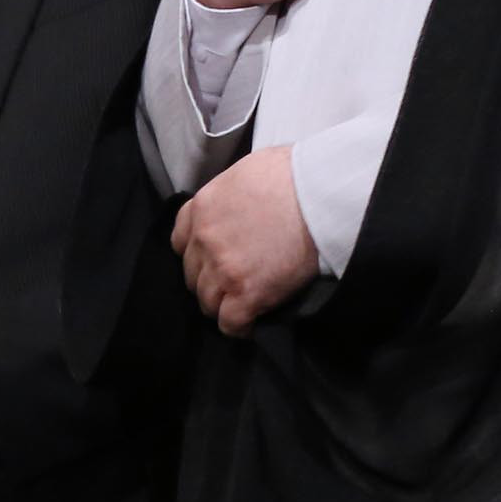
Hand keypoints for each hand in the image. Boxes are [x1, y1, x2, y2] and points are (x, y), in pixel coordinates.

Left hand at [171, 147, 317, 334]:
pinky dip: (238, 328)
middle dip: (209, 281)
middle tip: (231, 284)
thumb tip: (236, 204)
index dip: (197, 255)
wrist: (319, 193)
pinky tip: (249, 326)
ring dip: (221, 306)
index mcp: (200, 209)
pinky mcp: (247, 293)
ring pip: (207, 302)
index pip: (181, 243)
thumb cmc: (292, 174)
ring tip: (240, 306)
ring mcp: (222, 269)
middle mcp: (203, 240)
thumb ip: (228, 196)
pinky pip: (231, 323)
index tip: (212, 261)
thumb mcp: (243, 173)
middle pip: (192, 274)